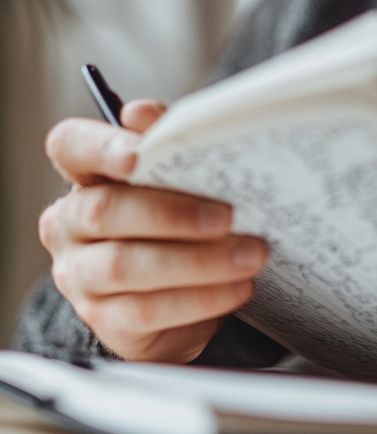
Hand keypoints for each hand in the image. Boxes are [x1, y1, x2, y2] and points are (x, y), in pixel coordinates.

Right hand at [39, 100, 267, 362]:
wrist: (181, 288)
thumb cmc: (179, 213)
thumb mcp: (179, 174)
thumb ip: (166, 140)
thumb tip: (143, 113)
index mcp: (87, 175)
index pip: (69, 146)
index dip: (99, 147)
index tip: (140, 153)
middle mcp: (71, 223)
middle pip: (104, 211)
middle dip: (173, 213)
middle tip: (228, 215)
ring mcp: (80, 275)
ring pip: (126, 266)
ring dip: (198, 261)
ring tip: (250, 253)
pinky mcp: (105, 319)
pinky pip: (147, 311)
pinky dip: (200, 298)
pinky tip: (238, 286)